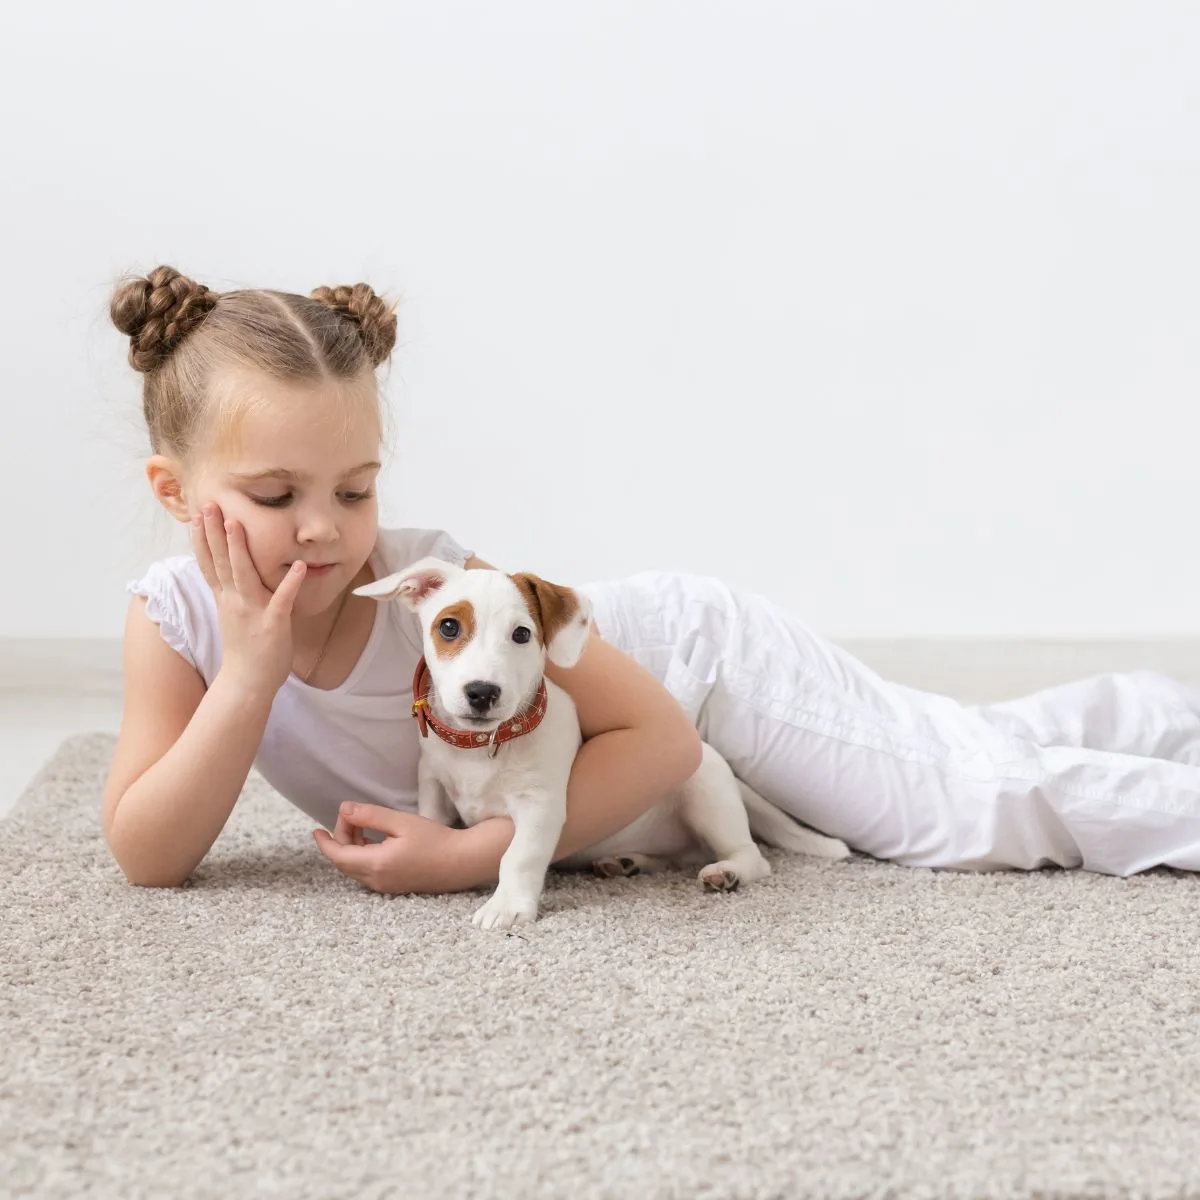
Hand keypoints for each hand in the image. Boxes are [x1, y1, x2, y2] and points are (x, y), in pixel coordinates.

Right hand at [191, 502, 305, 693]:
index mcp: (225, 598)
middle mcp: (234, 601)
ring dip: (241, 549)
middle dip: (215, 532)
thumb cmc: (245, 648)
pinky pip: (283, 600)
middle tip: (209, 505)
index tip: (197, 514)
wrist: (247, 683)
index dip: (202, 538)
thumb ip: (231, 590)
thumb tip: (229, 568)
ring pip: (244, 575)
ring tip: (239, 523)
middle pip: (221, 562)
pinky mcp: (273, 624)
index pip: (209, 563)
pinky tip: (299, 566)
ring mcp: (252, 612)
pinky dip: (290, 583)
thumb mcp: (233, 613)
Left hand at [313, 802, 477, 893]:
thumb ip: (370, 816)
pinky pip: (367, 873)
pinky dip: (362, 856)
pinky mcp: (394, 886)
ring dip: (351, 848)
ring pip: (355, 868)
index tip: (316, 830)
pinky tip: (373, 841)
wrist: (461, 862)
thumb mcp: (401, 822)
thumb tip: (344, 809)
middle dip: (340, 840)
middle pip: (344, 862)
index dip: (325, 843)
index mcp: (376, 864)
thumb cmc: (435, 840)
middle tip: (350, 817)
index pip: (338, 855)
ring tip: (360, 826)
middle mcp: (377, 880)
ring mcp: (385, 886)